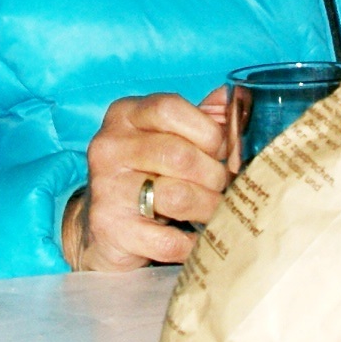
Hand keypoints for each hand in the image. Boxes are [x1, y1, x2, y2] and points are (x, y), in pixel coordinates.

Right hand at [67, 88, 233, 270]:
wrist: (103, 229)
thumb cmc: (146, 174)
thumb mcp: (168, 137)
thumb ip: (202, 117)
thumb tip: (238, 97)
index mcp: (124, 115)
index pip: (169, 108)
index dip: (207, 130)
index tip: (221, 150)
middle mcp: (109, 147)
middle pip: (181, 155)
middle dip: (215, 175)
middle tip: (223, 187)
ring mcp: (107, 189)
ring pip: (180, 196)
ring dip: (209, 208)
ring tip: (214, 211)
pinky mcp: (112, 230)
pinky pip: (170, 240)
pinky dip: (194, 244)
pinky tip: (197, 240)